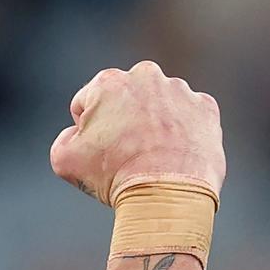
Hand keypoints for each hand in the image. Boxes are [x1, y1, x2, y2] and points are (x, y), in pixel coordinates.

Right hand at [49, 60, 225, 205]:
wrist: (165, 194)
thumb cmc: (113, 175)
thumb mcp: (64, 160)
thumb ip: (64, 138)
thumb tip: (76, 134)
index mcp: (108, 82)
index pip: (86, 103)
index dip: (85, 129)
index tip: (96, 150)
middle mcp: (146, 76)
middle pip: (124, 98)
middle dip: (121, 119)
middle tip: (123, 152)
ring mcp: (180, 90)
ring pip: (158, 105)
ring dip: (152, 124)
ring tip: (150, 157)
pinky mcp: (206, 108)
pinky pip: (187, 116)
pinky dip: (180, 132)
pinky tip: (172, 155)